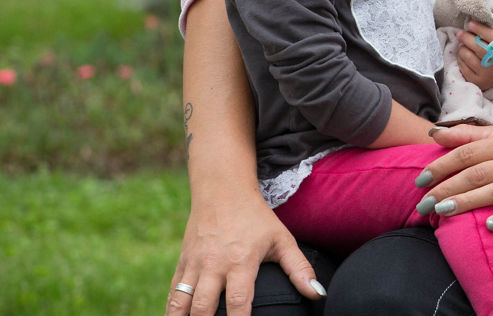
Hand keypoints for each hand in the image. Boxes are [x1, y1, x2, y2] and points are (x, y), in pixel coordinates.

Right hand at [167, 192, 322, 315]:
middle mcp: (214, 265)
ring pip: (181, 302)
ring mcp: (195, 264)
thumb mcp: (282, 239)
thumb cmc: (256, 217)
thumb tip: (318, 294)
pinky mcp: (182, 262)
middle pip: (204, 307)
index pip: (239, 302)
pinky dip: (173, 309)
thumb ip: (299, 268)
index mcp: (241, 261)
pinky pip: (173, 292)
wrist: (223, 190)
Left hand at [417, 125, 492, 229]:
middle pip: (478, 174)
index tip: (421, 180)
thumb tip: (434, 133)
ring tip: (443, 211)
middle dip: (448, 188)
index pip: (468, 153)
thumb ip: (467, 135)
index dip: (442, 166)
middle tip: (425, 203)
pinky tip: (488, 225)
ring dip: (468, 202)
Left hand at [455, 21, 492, 89]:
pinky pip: (462, 66)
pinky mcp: (476, 82)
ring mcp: (486, 75)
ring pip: (468, 56)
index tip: (471, 23)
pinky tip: (463, 56)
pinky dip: (460, 58)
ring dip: (462, 48)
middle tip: (460, 33)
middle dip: (466, 38)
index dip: (481, 29)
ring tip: (463, 45)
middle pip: (478, 47)